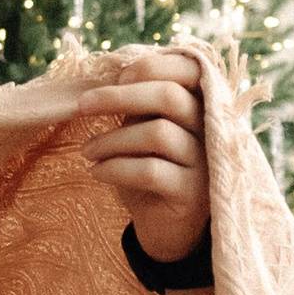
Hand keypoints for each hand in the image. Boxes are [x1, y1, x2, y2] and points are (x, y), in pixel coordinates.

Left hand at [75, 44, 209, 267]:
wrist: (166, 227)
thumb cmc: (151, 169)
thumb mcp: (143, 130)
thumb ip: (138, 104)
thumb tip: (108, 75)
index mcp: (202, 106)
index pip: (190, 69)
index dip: (152, 67)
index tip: (117, 78)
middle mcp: (211, 131)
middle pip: (169, 97)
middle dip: (118, 97)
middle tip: (83, 106)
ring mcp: (206, 163)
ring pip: (157, 133)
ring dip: (111, 140)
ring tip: (87, 151)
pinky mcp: (193, 194)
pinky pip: (150, 171)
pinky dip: (115, 168)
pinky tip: (97, 172)